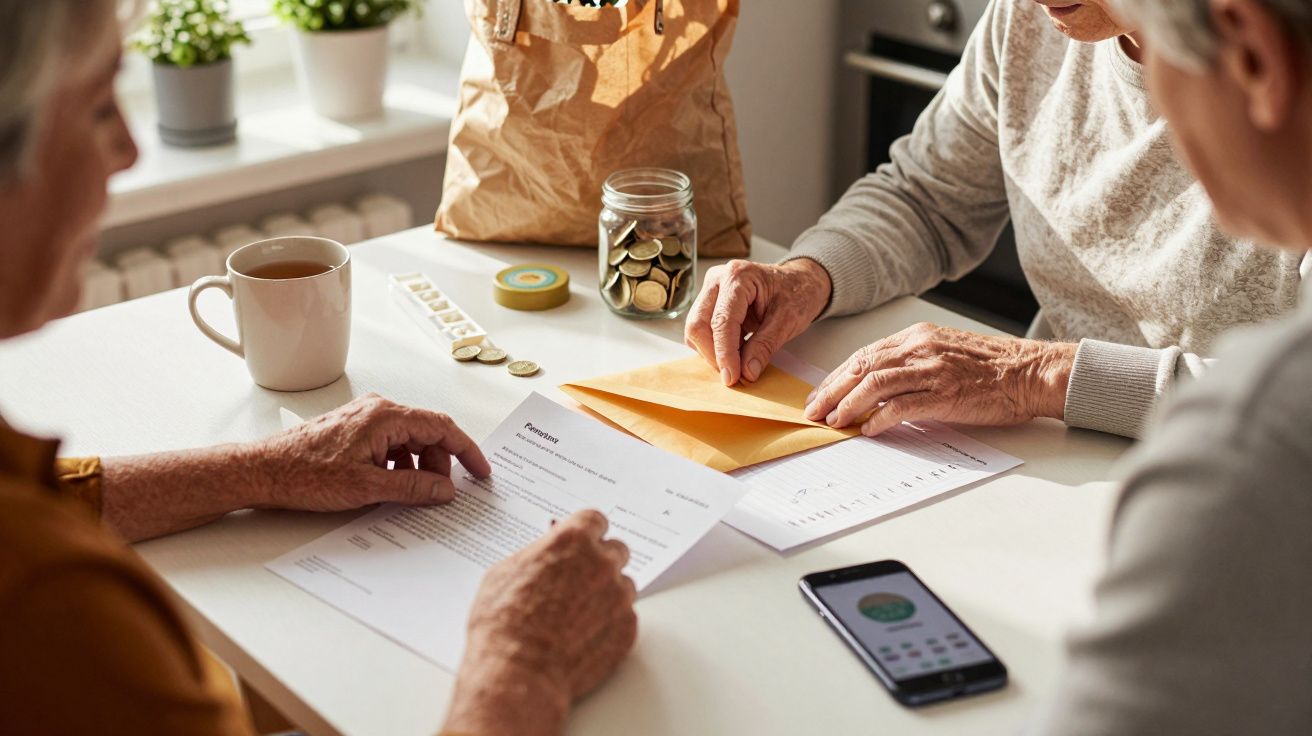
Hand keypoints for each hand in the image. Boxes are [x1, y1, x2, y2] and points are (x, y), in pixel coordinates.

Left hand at [251, 393, 491, 509]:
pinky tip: (388, 487)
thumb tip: (445, 490)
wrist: (263, 472)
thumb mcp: (368, 487)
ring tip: (409, 494)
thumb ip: (414, 488)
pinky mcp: (354, 431)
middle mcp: (378, 410)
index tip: (481, 472)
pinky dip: (398, 466)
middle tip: (439, 494)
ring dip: (417, 468)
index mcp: (386, 416)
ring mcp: (365, 419)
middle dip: (439, 465)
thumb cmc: (306, 474)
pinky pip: (390, 445)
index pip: (442, 427)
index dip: (467, 451)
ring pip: (409, 442)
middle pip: (427, 435)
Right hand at [443, 510, 637, 735]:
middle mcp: (601, 563)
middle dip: (599, 561)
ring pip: (623, 584)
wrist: (517, 672)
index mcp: (572, 541)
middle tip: (580, 579)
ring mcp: (618, 596)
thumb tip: (546, 552)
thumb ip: (537, 554)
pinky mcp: (627, 628)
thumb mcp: (505, 572)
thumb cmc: (502, 625)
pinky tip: (584, 634)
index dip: (586, 533)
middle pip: (615, 550)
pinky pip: (625, 617)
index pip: (595, 520)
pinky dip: (609, 623)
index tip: (583, 541)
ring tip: (578, 614)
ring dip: (607, 593)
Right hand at [685, 258, 831, 385]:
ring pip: (696, 329)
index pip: (722, 321)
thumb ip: (765, 346)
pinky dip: (714, 347)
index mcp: (738, 276)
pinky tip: (734, 350)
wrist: (800, 282)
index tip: (732, 377)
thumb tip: (746, 371)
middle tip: (734, 375)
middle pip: (699, 324)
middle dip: (714, 354)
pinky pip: (701, 330)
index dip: (724, 353)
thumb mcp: (788, 321)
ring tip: (738, 361)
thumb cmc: (797, 293)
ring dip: (713, 352)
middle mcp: (718, 279)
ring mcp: (711, 290)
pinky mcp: (710, 302)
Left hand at [804, 323, 1075, 435]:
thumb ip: (913, 362)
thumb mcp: (946, 351)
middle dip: (832, 390)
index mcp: (918, 336)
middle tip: (814, 411)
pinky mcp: (945, 394)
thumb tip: (878, 385)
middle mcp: (921, 348)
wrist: (1031, 372)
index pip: (864, 355)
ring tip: (834, 422)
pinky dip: (879, 418)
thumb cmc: (992, 367)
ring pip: (875, 383)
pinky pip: (902, 406)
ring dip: (848, 404)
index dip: (837, 376)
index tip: (820, 394)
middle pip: (862, 367)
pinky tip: (868, 430)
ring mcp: (932, 370)